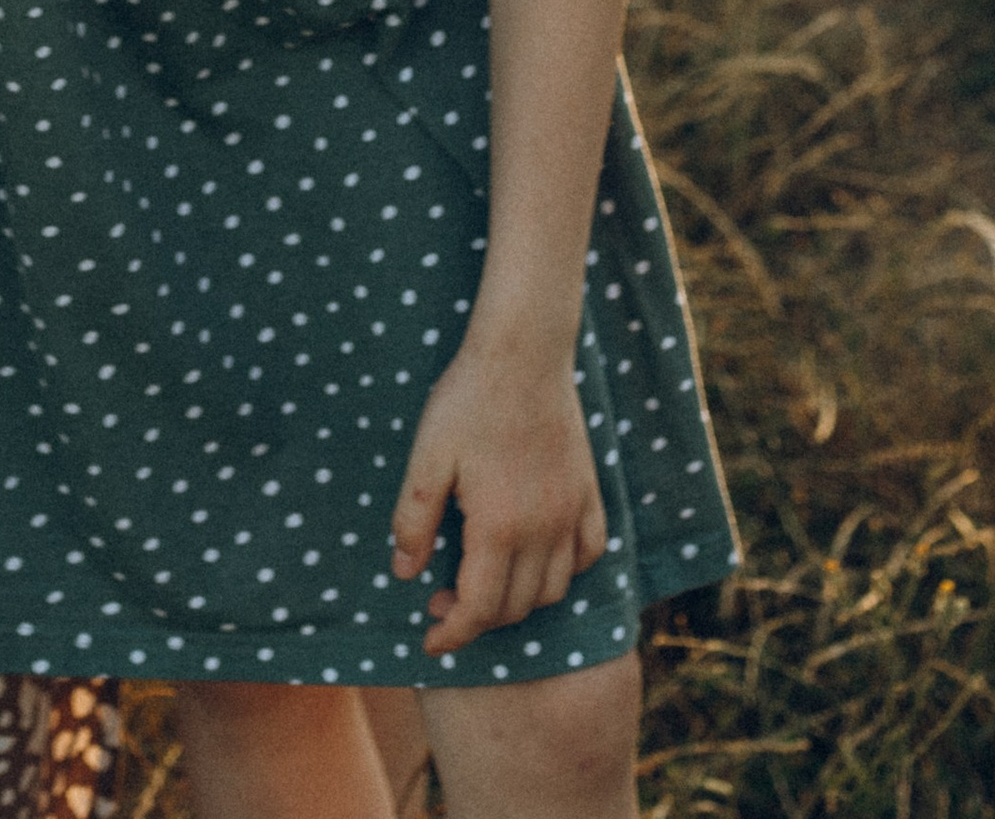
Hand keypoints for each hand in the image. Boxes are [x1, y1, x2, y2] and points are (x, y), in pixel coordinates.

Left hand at [389, 333, 606, 655]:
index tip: (430, 642)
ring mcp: (572, 511)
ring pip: (554, 588)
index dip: (452, 635)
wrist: (523, 351)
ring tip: (485, 581)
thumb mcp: (426, 457)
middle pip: (516, 607)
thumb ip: (414, 520)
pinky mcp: (589, 489)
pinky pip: (590, 552)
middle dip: (478, 619)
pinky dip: (566, 570)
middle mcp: (543, 530)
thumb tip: (404, 573)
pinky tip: (538, 558)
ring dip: (519, 601)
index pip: (479, 609)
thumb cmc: (468, 399)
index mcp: (499, 527)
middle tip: (443, 601)